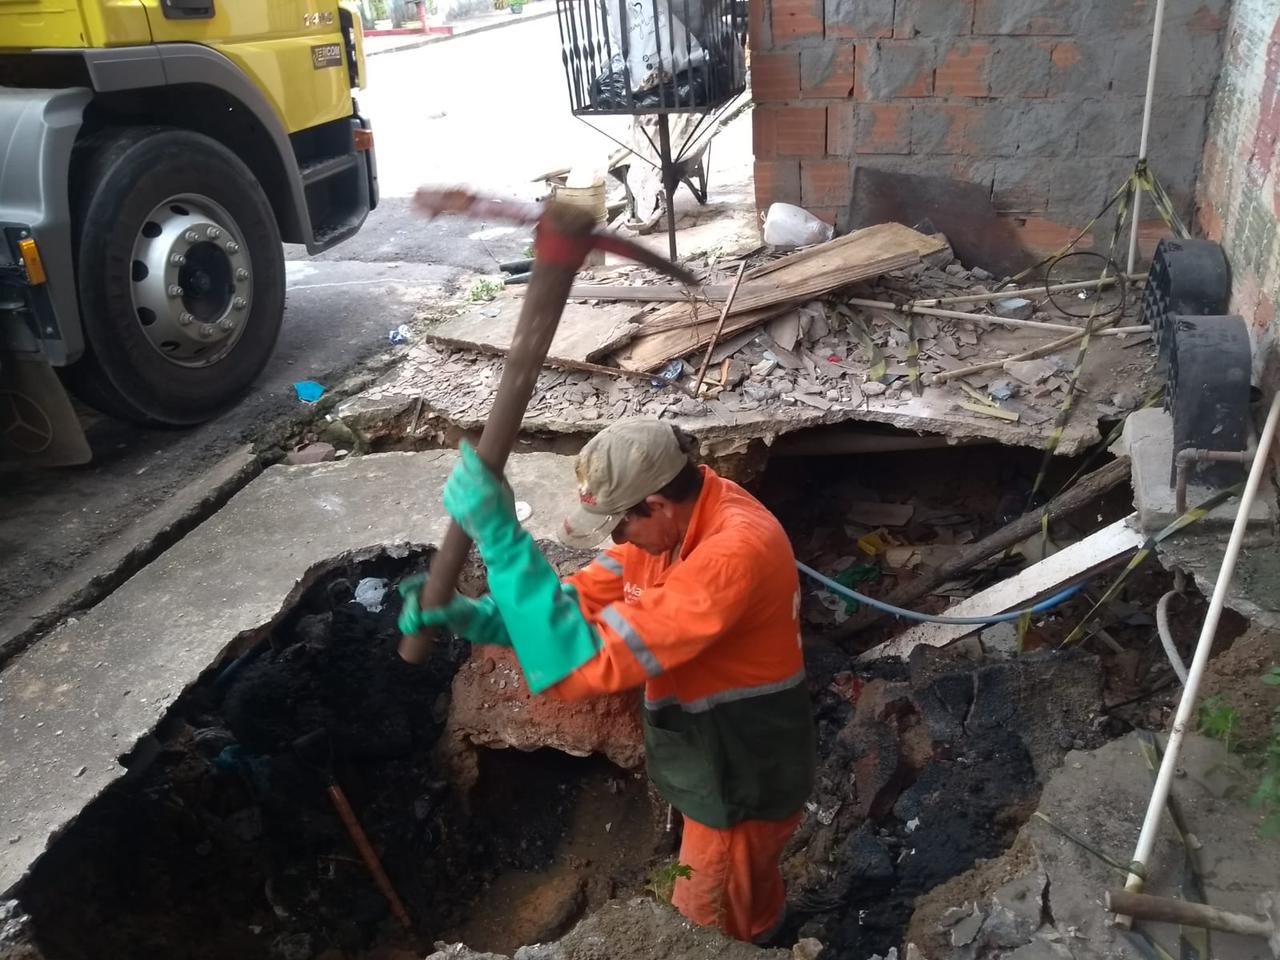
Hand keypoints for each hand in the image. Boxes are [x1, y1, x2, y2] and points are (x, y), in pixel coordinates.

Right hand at [397, 575, 511, 646]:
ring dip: (407, 618)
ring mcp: (430, 607)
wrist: (479, 625)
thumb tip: (423, 618)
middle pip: (413, 598)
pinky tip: (409, 630)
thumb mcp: (458, 612)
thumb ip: (442, 614)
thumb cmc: (471, 613)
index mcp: (439, 586)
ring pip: (411, 610)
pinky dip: (409, 624)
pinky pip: (414, 620)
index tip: (406, 592)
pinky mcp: (429, 619)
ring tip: (411, 628)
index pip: (419, 581)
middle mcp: (432, 595)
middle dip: (410, 608)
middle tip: (414, 620)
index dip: (410, 586)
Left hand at [442, 442, 517, 548]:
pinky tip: (457, 488)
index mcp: (488, 486)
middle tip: (466, 464)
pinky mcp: (456, 511)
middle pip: (460, 470)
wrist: (499, 537)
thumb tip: (484, 461)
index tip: (463, 443)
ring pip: (452, 480)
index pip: (473, 462)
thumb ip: (493, 475)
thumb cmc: (506, 512)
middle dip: (463, 464)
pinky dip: (451, 488)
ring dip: (456, 476)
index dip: (467, 451)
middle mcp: (473, 493)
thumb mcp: (506, 490)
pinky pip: (448, 493)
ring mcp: (462, 503)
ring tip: (463, 477)